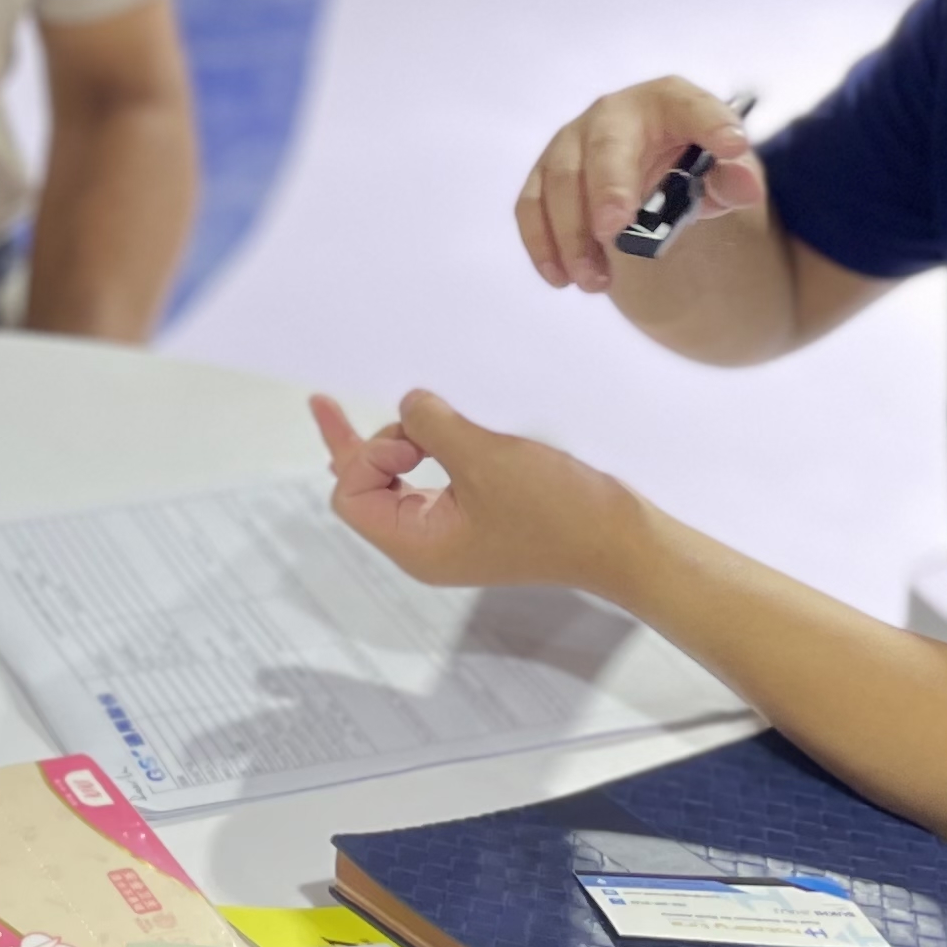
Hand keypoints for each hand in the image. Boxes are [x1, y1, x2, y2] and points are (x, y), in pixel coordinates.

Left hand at [311, 390, 642, 596]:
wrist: (623, 541)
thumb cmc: (557, 511)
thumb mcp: (484, 459)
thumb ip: (430, 426)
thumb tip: (407, 405)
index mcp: (416, 545)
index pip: (351, 497)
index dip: (367, 455)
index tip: (415, 438)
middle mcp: (425, 545)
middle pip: (363, 489)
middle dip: (359, 445)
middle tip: (323, 400)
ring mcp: (451, 532)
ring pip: (392, 483)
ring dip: (392, 443)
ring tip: (374, 408)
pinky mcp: (476, 517)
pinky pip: (426, 482)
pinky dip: (418, 451)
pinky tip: (415, 427)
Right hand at [515, 78, 762, 295]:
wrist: (646, 162)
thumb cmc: (686, 161)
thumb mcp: (719, 169)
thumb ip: (733, 178)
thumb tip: (746, 187)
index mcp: (668, 102)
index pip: (693, 107)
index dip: (711, 124)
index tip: (733, 146)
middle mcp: (613, 113)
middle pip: (606, 147)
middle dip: (608, 188)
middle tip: (615, 230)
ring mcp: (572, 140)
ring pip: (560, 180)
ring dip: (572, 234)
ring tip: (597, 281)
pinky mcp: (545, 172)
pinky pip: (532, 204)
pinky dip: (541, 242)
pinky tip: (561, 278)